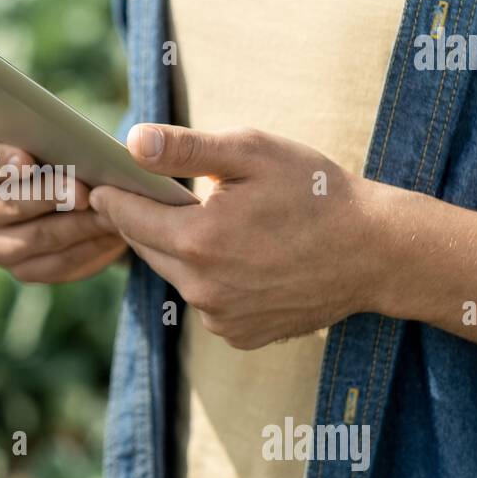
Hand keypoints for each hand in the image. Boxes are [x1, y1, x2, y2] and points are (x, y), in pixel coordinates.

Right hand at [0, 136, 127, 282]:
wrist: (62, 191)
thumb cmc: (50, 153)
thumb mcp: (44, 137)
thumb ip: (47, 138)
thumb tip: (75, 150)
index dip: (2, 161)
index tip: (28, 161)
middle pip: (8, 205)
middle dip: (51, 196)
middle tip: (84, 192)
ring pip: (36, 238)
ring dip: (78, 225)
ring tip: (109, 213)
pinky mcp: (20, 270)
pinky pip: (55, 265)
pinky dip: (87, 248)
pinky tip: (110, 234)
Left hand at [88, 123, 382, 348]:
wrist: (376, 251)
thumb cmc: (315, 191)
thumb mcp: (252, 153)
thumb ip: (185, 148)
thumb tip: (130, 142)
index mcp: (198, 240)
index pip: (128, 217)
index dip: (112, 195)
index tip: (100, 182)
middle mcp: (202, 289)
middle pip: (147, 249)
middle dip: (144, 221)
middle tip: (148, 193)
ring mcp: (220, 318)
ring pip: (176, 276)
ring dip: (179, 250)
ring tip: (204, 220)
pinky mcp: (239, 335)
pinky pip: (205, 301)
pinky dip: (209, 278)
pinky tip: (238, 256)